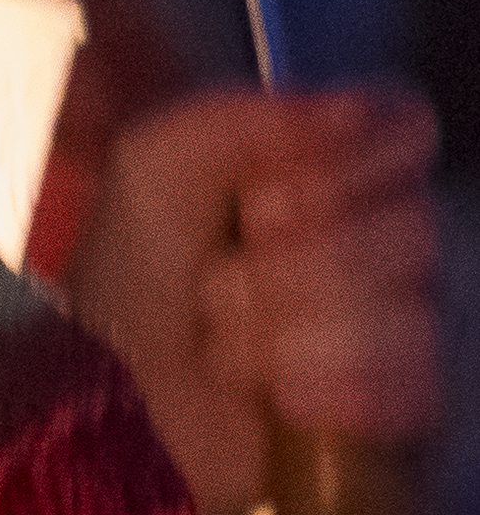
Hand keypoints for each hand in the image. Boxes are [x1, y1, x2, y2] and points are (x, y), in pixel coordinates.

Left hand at [73, 86, 440, 514]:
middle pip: (414, 228)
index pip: (407, 131)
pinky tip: (276, 398)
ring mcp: (392, 322)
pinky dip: (327, 392)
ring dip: (286, 335)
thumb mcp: (150, 168)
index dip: (343, 168)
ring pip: (407, 313)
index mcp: (323, 166)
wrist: (101, 399)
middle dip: (288, 268)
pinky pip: (413, 386)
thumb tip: (355, 109)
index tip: (260, 199)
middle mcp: (374, 235)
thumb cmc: (124, 278)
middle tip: (214, 292)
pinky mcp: (393, 405)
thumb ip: (240, 117)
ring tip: (221, 351)